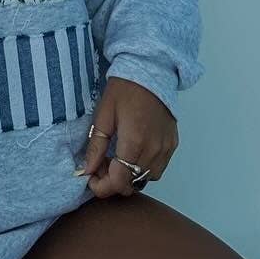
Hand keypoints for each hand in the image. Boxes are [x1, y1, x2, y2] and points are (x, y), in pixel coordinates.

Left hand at [74, 77, 176, 198]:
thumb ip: (96, 146)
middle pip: (131, 184)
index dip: (102, 187)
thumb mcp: (103, 115)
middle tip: (102, 163)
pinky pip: (157, 168)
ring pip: (145, 179)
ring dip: (129, 176)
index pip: (118, 182)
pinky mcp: (172, 144)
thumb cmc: (124, 90)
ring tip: (117, 157)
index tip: (91, 178)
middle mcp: (153, 150)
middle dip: (112, 181)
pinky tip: (133, 152)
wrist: (151, 71)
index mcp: (134, 143)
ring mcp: (165, 149)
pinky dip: (143, 168)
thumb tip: (86, 170)